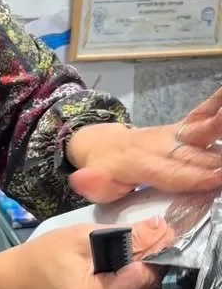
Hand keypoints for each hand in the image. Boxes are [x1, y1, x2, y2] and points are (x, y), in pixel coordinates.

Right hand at [14, 217, 171, 288]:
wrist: (20, 285)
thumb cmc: (46, 256)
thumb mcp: (84, 237)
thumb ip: (128, 236)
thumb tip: (163, 230)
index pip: (147, 277)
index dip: (148, 254)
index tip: (138, 239)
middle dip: (148, 268)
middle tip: (127, 250)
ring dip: (144, 285)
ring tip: (121, 268)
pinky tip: (118, 284)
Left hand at [65, 88, 221, 202]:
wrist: (102, 144)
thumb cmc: (103, 170)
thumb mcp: (92, 181)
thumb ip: (92, 183)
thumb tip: (81, 180)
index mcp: (140, 162)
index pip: (172, 172)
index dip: (195, 176)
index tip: (217, 177)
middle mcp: (160, 145)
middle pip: (195, 155)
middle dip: (218, 160)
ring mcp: (172, 134)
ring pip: (202, 129)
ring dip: (219, 125)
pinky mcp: (180, 128)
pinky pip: (201, 114)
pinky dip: (216, 105)